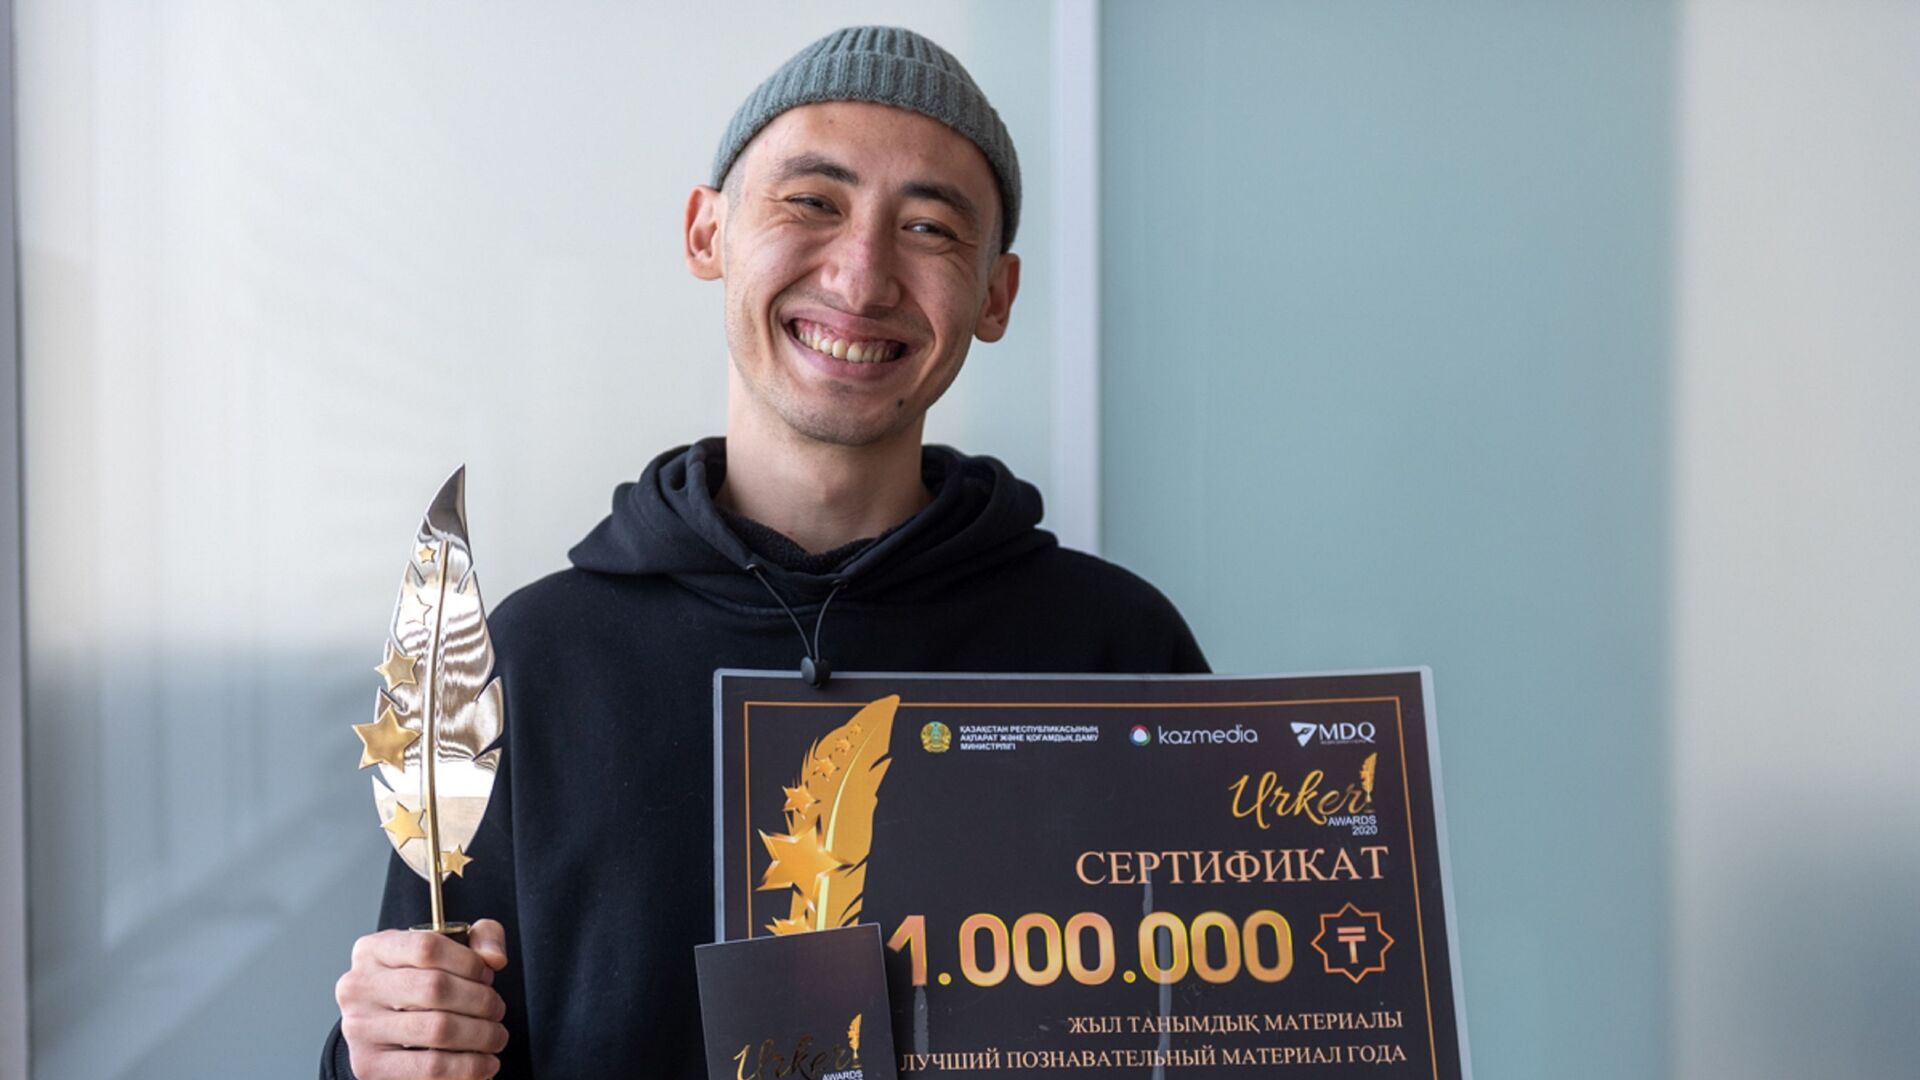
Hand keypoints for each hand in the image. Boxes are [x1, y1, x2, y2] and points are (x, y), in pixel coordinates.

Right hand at [335, 918, 509, 1078]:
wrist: (383, 1033)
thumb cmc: (420, 986)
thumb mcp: (449, 950)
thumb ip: (482, 937)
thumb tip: (494, 958)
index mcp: (374, 951)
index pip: (427, 947)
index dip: (468, 962)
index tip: (487, 975)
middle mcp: (358, 988)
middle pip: (436, 988)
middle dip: (481, 1001)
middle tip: (496, 1011)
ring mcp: (359, 1029)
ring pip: (437, 1029)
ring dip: (481, 1035)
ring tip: (495, 1037)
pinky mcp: (369, 1066)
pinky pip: (430, 1067)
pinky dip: (468, 1067)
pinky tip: (484, 1063)